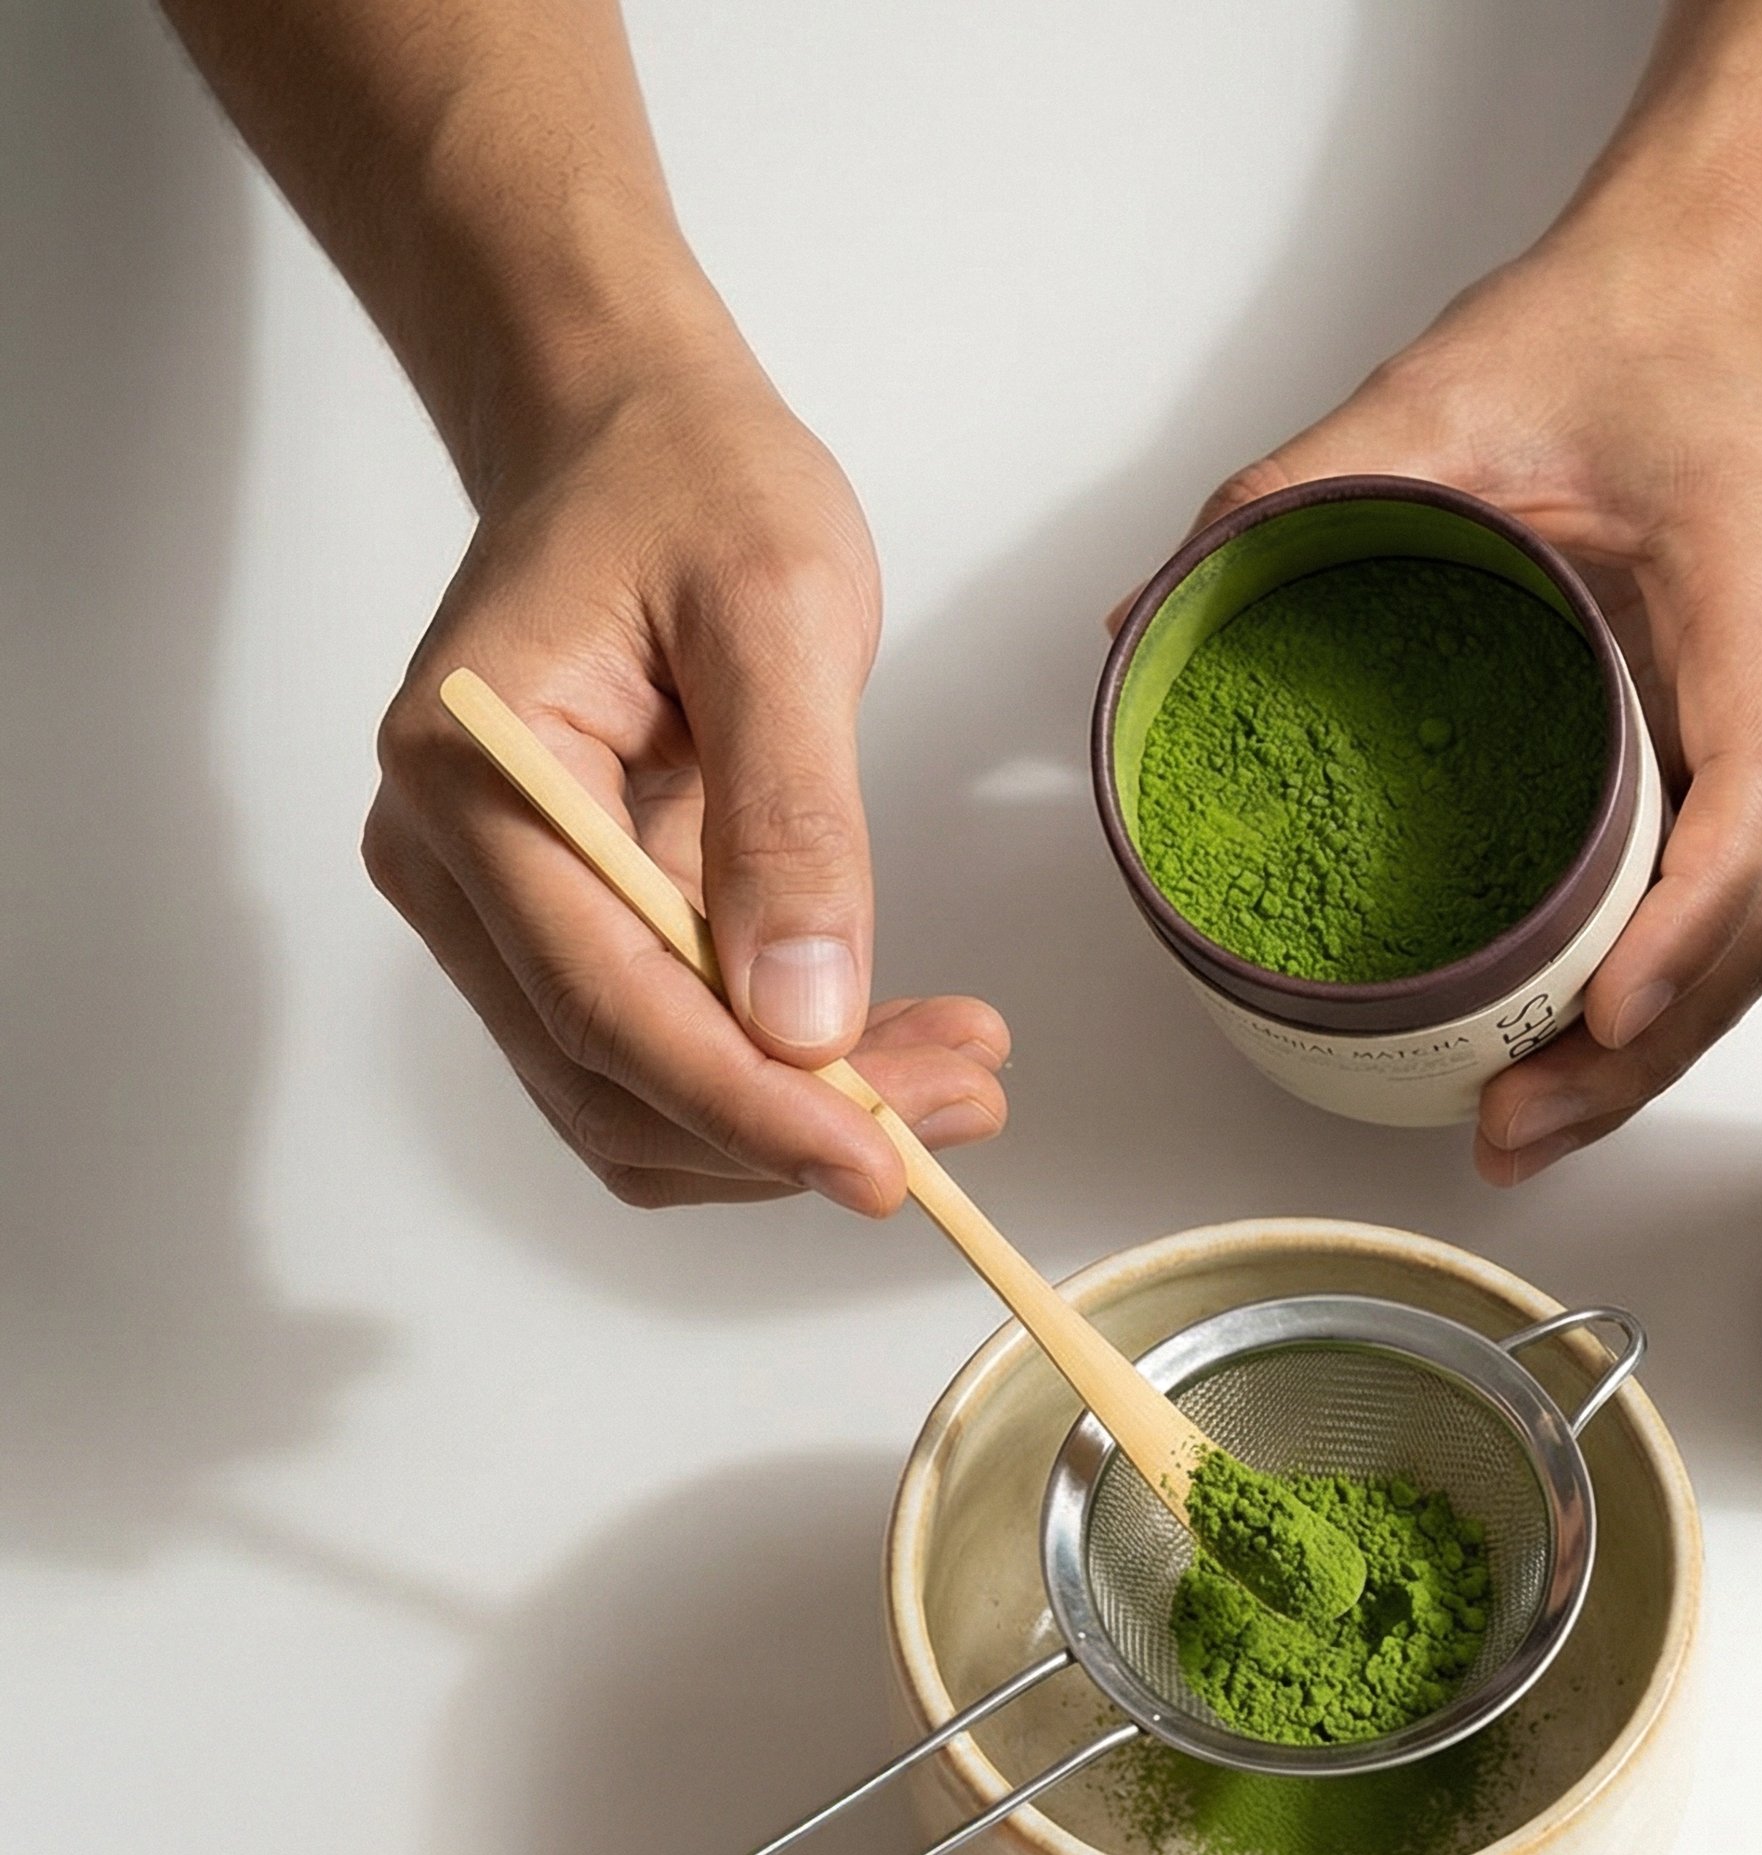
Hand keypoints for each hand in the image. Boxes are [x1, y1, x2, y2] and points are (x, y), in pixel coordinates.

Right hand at [365, 351, 1006, 1212]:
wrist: (630, 438)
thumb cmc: (692, 485)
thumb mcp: (779, 611)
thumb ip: (792, 818)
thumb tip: (802, 1019)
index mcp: (473, 771)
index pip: (604, 1002)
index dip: (746, 1105)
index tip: (881, 1162)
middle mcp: (449, 864)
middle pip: (610, 1080)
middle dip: (788, 1127)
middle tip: (965, 1105)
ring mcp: (492, 909)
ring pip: (630, 1101)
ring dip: (789, 1125)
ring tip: (955, 1080)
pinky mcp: (554, 929)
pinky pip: (656, 1055)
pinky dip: (771, 1083)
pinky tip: (888, 1050)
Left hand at [1190, 236, 1761, 1183]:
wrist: (1685, 309)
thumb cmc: (1595, 345)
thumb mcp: (1433, 397)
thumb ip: (1294, 492)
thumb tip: (1145, 618)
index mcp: (1750, 587)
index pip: (1758, 782)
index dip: (1687, 915)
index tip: (1600, 1006)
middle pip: (1760, 912)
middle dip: (1645, 1044)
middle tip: (1514, 1125)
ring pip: (1748, 938)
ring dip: (1644, 1056)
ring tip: (1522, 1131)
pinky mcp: (1740, 764)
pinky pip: (1714, 913)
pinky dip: (1645, 1006)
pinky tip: (1558, 1067)